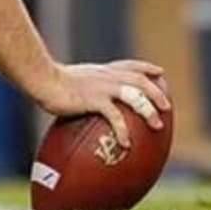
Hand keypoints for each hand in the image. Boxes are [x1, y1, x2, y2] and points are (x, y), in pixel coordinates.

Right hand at [36, 61, 169, 147]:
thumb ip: (85, 86)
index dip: (146, 68)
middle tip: (167, 106)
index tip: (159, 73)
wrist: (43, 79)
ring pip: (134, 95)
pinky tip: (126, 144)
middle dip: (156, 92)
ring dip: (148, 110)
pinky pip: (114, 116)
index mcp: (103, 70)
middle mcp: (107, 76)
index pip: (130, 65)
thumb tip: (84, 97)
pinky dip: (123, 130)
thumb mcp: (74, 80)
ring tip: (157, 125)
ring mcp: (103, 86)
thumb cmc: (53, 82)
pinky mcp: (94, 99)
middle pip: (139, 80)